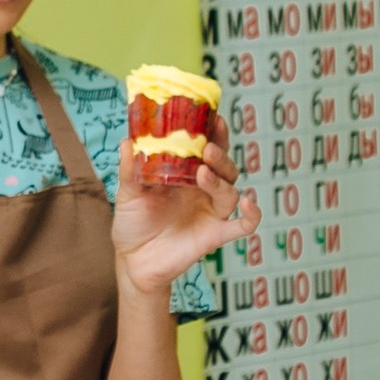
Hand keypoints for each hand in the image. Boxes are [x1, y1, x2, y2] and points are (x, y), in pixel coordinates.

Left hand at [110, 126, 255, 297]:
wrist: (133, 262)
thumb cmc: (133, 223)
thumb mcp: (128, 193)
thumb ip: (130, 169)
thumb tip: (127, 140)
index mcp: (185, 173)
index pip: (206, 147)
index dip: (213, 132)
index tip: (214, 117)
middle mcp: (202, 189)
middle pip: (224, 165)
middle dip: (220, 154)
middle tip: (207, 147)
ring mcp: (211, 211)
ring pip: (230, 190)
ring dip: (221, 180)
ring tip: (202, 173)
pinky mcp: (216, 234)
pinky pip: (243, 225)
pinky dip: (252, 214)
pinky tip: (248, 203)